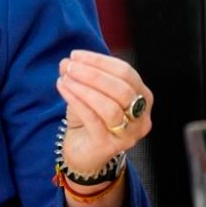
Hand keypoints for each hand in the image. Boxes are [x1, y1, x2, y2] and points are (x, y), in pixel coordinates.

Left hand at [55, 49, 153, 173]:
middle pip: (121, 89)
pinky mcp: (109, 145)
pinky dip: (77, 101)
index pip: (125, 72)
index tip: (75, 55)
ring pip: (109, 107)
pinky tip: (63, 89)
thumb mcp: (87, 92)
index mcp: (142, 96)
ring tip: (64, 78)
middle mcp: (141, 117)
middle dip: (92, 74)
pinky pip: (93, 120)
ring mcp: (128, 134)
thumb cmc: (90, 118)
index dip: (99, 61)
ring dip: (84, 88)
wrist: (83, 152)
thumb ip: (80, 75)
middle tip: (69, 66)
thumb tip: (66, 62)